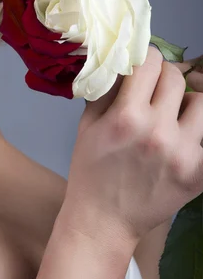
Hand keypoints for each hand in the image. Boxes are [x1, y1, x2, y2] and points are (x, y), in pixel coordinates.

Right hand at [62, 46, 202, 244]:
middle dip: (164, 78)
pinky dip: (197, 133)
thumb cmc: (90, 169)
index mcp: (127, 117)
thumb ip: (107, 89)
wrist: (103, 220)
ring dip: (186, 103)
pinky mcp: (199, 174)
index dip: (146, 58)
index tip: (143, 66)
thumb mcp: (88, 124)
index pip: (151, 63)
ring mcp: (184, 154)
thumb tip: (123, 60)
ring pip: (201, 104)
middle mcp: (158, 131)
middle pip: (177, 78)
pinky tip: (183, 139)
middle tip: (154, 90)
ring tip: (173, 116)